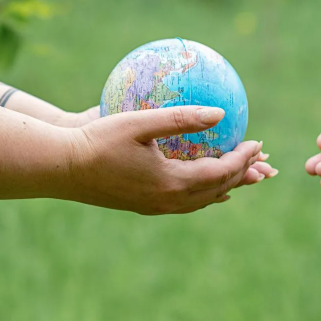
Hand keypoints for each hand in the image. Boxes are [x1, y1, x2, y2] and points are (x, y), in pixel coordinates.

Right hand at [61, 106, 275, 214]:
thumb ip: (182, 118)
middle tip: (259, 159)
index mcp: (173, 182)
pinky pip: (185, 203)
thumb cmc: (98, 141)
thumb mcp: (141, 123)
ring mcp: (156, 207)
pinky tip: (204, 187)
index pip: (221, 172)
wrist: (61, 169)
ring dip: (225, 186)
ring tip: (242, 175)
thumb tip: (220, 113)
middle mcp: (169, 200)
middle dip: (242, 173)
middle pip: (218, 189)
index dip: (243, 158)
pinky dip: (204, 194)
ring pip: (203, 201)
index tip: (258, 142)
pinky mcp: (143, 206)